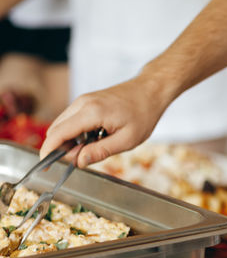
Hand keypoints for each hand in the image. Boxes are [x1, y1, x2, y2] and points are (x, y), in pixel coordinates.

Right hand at [39, 77, 167, 167]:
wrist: (150, 90)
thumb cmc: (143, 114)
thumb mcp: (127, 140)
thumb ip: (100, 151)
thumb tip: (78, 161)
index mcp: (91, 112)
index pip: (58, 134)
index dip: (48, 151)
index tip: (45, 166)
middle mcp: (82, 103)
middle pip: (56, 129)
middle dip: (60, 148)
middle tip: (80, 160)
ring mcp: (82, 100)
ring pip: (62, 124)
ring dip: (69, 140)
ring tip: (93, 148)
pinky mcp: (86, 101)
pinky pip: (71, 119)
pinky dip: (75, 132)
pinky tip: (94, 138)